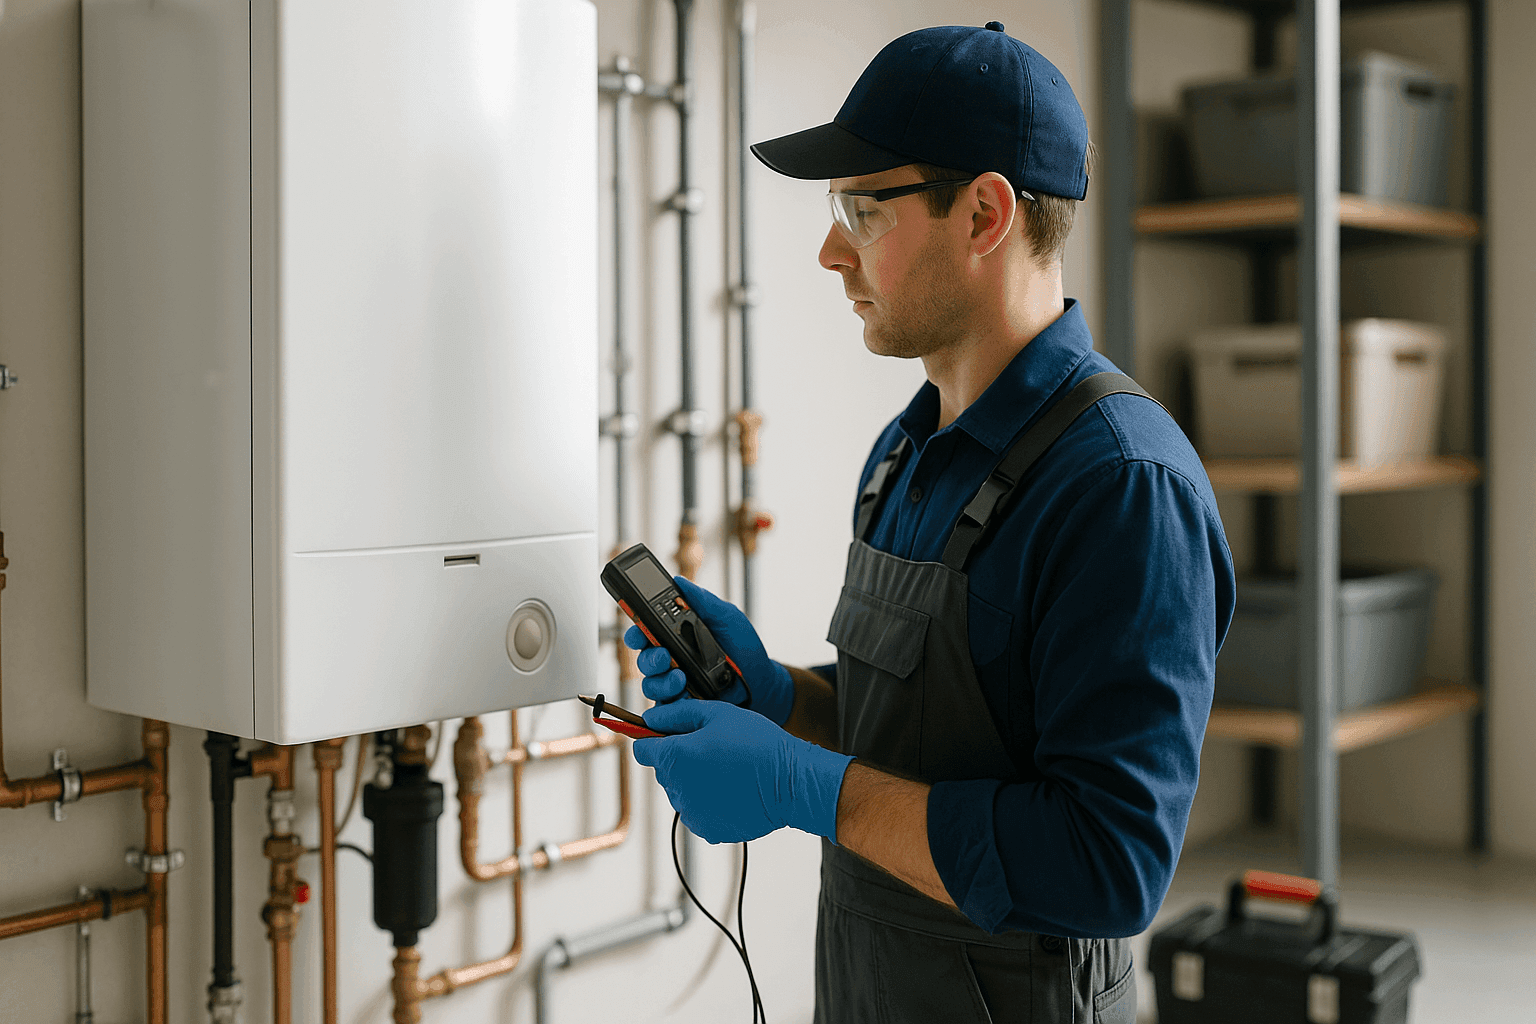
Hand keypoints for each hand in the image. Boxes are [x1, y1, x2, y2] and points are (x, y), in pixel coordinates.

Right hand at [623, 576, 794, 724]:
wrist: (761, 681)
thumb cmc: (744, 647)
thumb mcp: (727, 618)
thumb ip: (704, 601)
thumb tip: (679, 582)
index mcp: (676, 634)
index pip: (646, 630)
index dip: (636, 631)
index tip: (638, 632)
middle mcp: (671, 657)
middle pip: (644, 658)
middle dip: (649, 658)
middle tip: (664, 656)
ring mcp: (674, 681)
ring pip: (650, 683)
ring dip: (661, 681)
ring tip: (680, 678)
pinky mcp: (681, 703)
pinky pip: (664, 706)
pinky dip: (671, 702)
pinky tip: (686, 696)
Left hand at [632, 699, 852, 843]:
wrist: (790, 782)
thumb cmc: (756, 742)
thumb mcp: (717, 714)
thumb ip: (676, 715)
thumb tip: (649, 719)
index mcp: (675, 757)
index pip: (642, 750)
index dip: (653, 740)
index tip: (670, 736)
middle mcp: (676, 789)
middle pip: (664, 770)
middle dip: (680, 758)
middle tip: (714, 749)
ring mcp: (691, 813)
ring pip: (681, 791)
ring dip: (694, 780)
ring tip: (728, 771)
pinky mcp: (706, 830)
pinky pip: (697, 811)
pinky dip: (708, 802)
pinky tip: (732, 790)